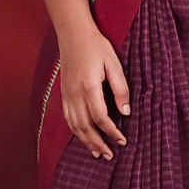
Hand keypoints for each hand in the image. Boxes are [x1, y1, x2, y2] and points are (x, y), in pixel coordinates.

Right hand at [58, 25, 130, 159]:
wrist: (73, 34)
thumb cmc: (96, 46)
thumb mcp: (114, 64)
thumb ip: (120, 88)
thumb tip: (125, 112)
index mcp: (89, 87)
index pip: (101, 118)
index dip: (112, 132)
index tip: (123, 140)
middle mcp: (75, 94)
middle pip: (85, 127)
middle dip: (98, 144)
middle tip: (110, 155)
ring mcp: (67, 95)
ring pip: (74, 125)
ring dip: (86, 141)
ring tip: (97, 153)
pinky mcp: (63, 93)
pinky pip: (68, 118)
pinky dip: (75, 131)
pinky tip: (83, 137)